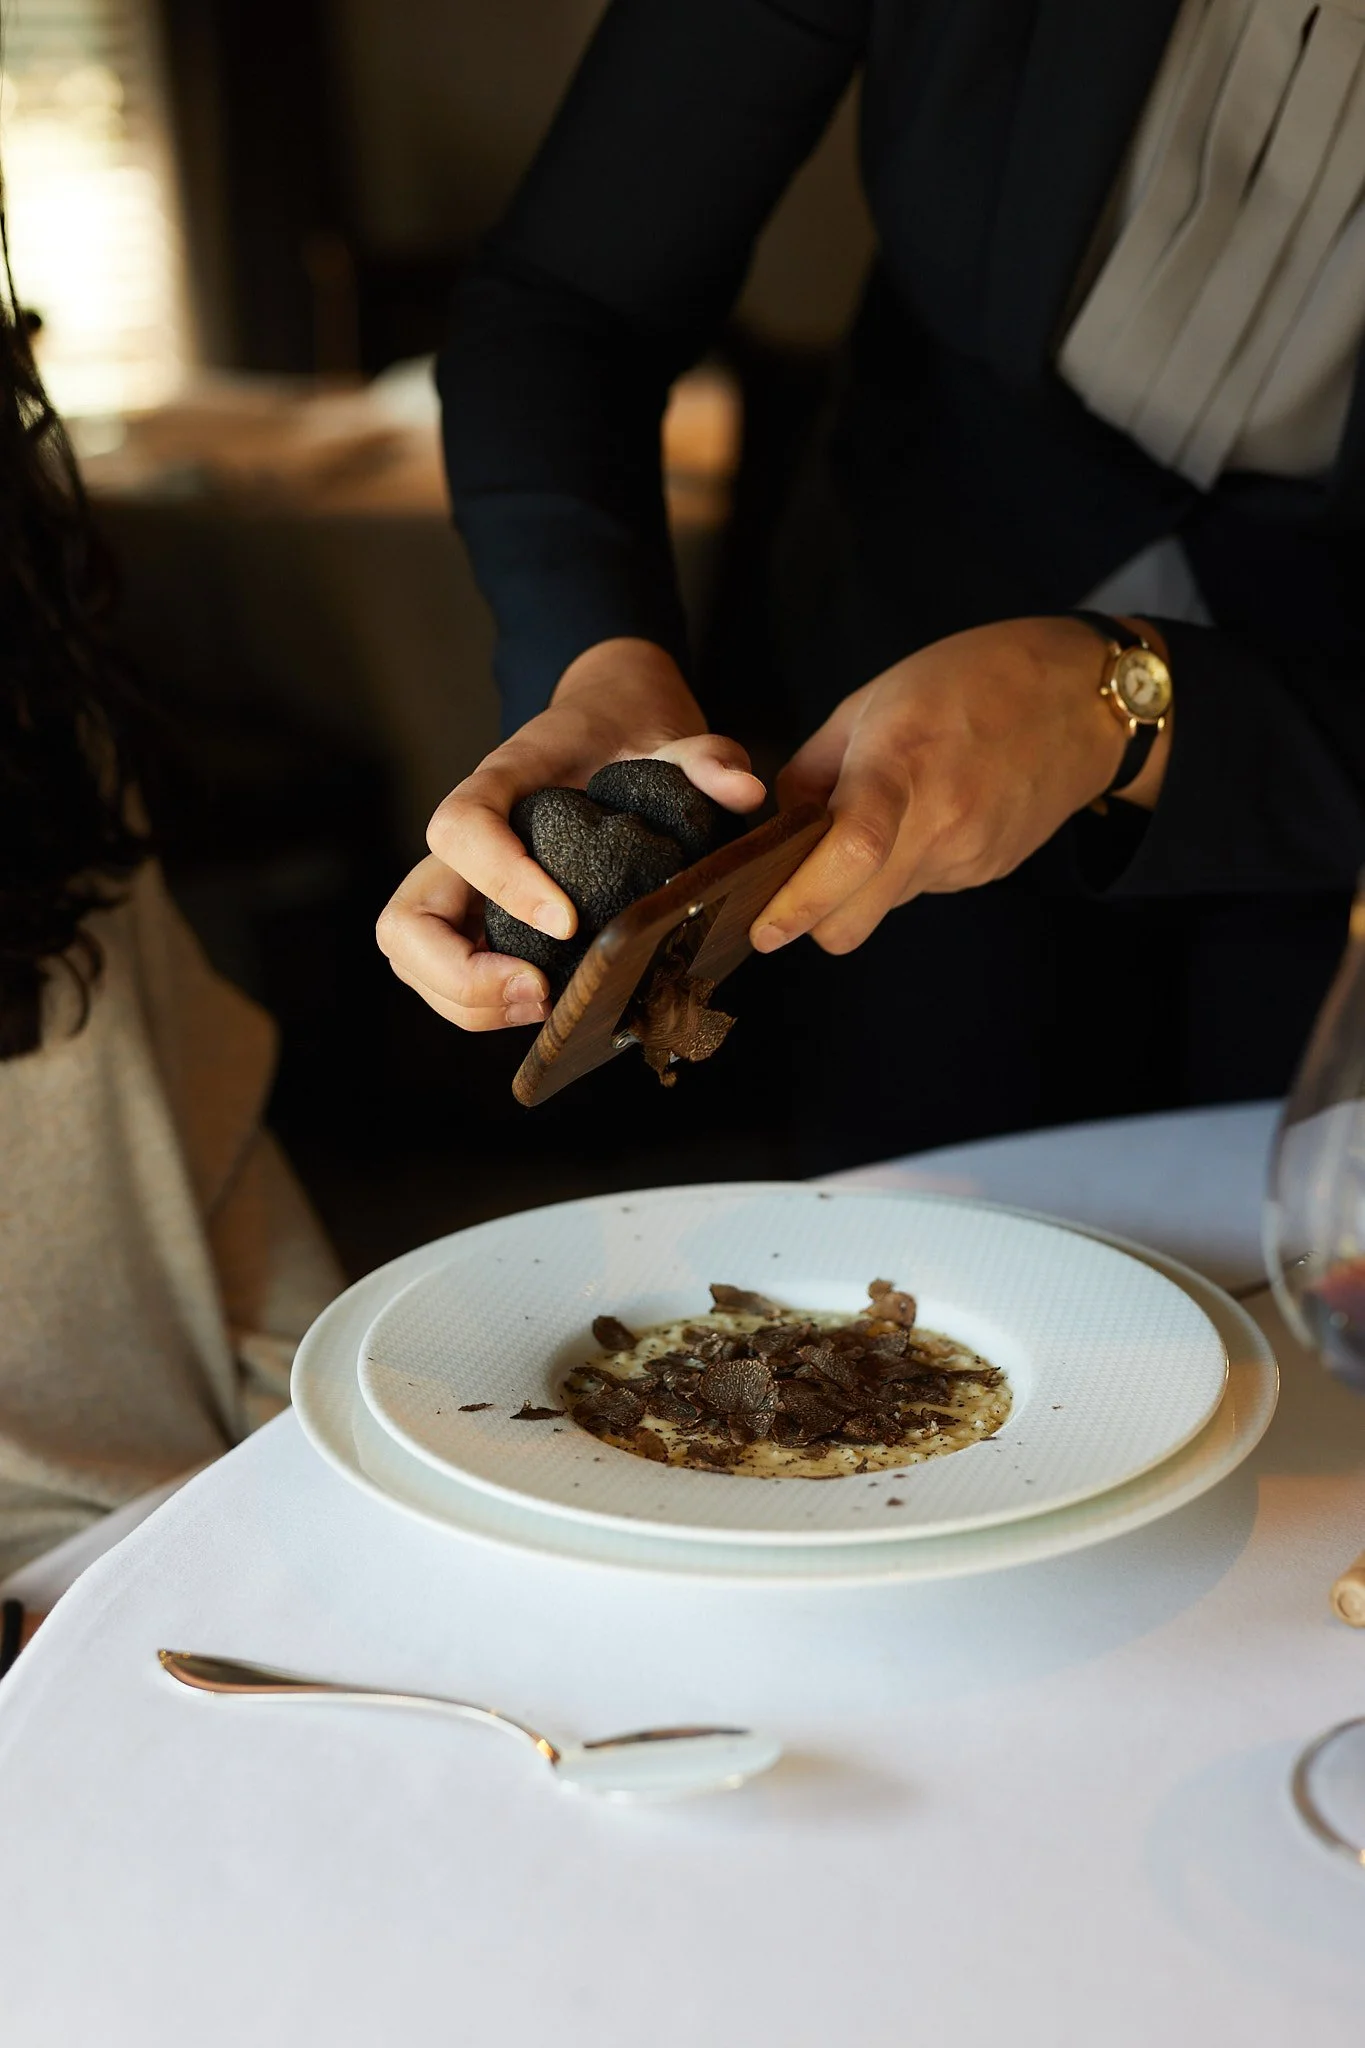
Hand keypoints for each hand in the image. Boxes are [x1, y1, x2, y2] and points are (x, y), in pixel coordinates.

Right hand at [376, 638, 764, 1029]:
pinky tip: (550, 1007)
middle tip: (539, 991)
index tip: (567, 921)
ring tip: (545, 1008)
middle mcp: (465, 844)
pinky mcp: (479, 923)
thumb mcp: (672, 734)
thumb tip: (742, 789)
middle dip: (460, 973)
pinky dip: (485, 1008)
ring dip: (468, 1003)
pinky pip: (450, 979)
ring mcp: (463, 889)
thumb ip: (705, 754)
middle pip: (406, 920)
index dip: (502, 879)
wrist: (608, 732)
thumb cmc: (627, 738)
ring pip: (414, 960)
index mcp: (502, 784)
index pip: (460, 827)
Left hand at [752, 616, 1170, 956]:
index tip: (763, 927)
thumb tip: (781, 829)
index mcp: (901, 764)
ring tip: (885, 814)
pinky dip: (904, 867)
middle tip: (801, 878)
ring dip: (861, 883)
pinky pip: (920, 888)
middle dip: (813, 917)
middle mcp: (940, 823)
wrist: (1082, 700)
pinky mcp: (986, 872)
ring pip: (882, 907)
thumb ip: (814, 771)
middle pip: (852, 921)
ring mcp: (967, 856)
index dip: (799, 902)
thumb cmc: (972, 679)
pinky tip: (928, 814)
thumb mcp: (873, 700)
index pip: (851, 852)